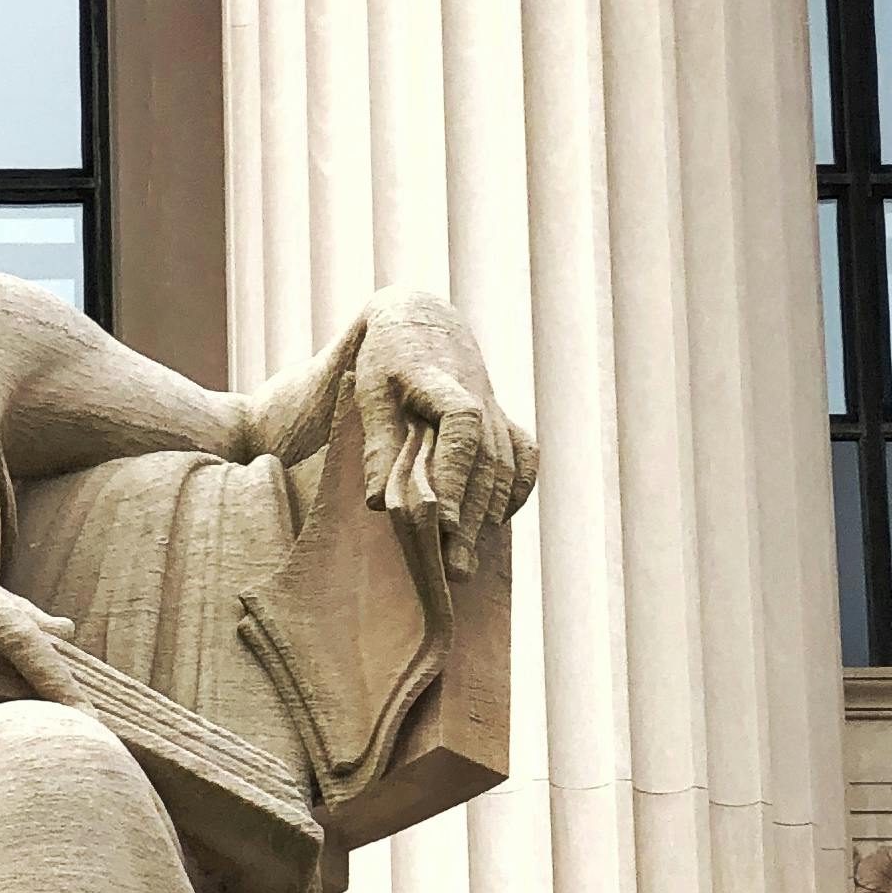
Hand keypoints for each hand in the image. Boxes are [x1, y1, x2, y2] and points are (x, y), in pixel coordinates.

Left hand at [350, 287, 537, 579]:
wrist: (417, 321)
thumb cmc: (384, 360)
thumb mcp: (370, 392)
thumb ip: (377, 442)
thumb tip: (379, 502)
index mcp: (444, 381)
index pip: (461, 427)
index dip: (455, 474)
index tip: (442, 522)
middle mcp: (480, 394)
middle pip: (485, 462)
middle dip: (470, 519)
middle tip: (452, 571)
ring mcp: (496, 407)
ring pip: (503, 467)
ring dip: (487, 518)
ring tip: (466, 565)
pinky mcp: (502, 417)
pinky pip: (522, 457)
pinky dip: (515, 490)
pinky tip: (498, 522)